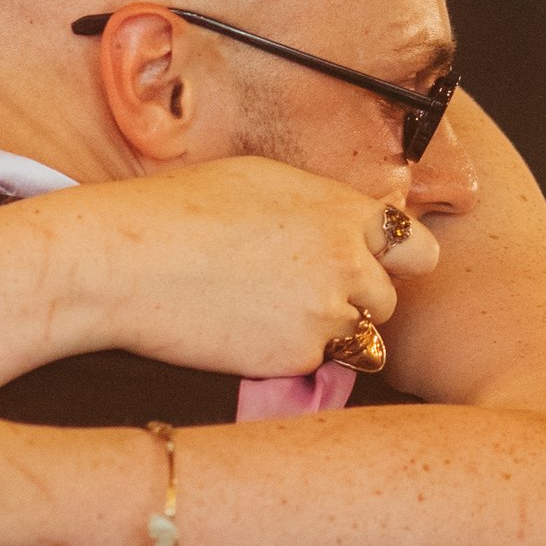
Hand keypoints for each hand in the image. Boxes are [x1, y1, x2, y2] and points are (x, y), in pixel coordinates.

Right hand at [43, 159, 439, 379]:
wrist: (128, 260)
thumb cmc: (180, 209)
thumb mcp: (263, 180)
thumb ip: (318, 206)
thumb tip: (343, 223)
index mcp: (342, 211)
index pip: (417, 247)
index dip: (398, 259)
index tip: (376, 264)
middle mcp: (347, 262)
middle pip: (388, 298)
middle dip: (356, 299)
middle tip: (303, 293)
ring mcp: (325, 315)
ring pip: (359, 337)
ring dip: (329, 332)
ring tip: (272, 313)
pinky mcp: (296, 358)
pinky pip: (315, 365)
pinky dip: (291, 356)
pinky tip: (246, 332)